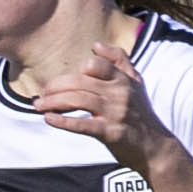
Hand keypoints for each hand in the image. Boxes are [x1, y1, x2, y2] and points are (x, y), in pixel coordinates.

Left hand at [27, 41, 174, 169]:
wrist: (154, 147)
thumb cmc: (139, 113)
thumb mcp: (135, 83)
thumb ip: (119, 61)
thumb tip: (96, 44)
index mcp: (123, 79)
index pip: (95, 64)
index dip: (76, 70)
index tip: (62, 81)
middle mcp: (120, 93)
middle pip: (80, 82)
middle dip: (56, 86)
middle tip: (42, 93)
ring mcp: (116, 112)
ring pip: (78, 100)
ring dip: (53, 102)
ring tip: (38, 105)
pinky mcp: (111, 133)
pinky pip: (82, 125)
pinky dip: (63, 121)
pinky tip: (49, 118)